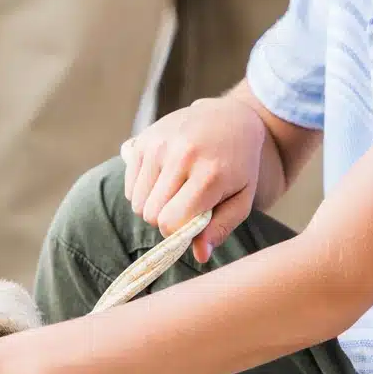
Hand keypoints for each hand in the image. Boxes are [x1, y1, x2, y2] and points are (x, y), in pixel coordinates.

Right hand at [121, 94, 268, 261]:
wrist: (229, 117)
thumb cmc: (239, 165)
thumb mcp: (242, 198)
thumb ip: (220, 228)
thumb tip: (199, 255)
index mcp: (210, 174)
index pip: (172, 221)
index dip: (179, 232)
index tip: (191, 225)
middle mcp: (181, 155)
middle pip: (151, 214)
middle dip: (166, 219)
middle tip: (184, 206)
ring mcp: (159, 145)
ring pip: (137, 202)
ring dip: (154, 205)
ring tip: (175, 192)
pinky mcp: (144, 140)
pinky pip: (130, 185)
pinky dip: (143, 190)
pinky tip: (163, 179)